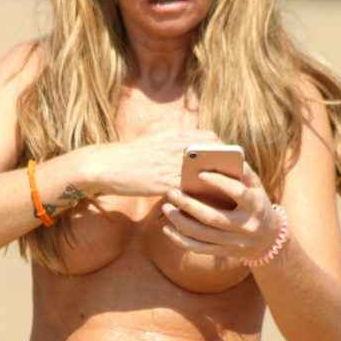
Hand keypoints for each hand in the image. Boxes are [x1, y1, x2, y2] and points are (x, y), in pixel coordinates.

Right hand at [80, 128, 222, 197]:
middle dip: (226, 167)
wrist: (106, 165)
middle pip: (213, 156)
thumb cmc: (130, 155)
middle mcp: (176, 147)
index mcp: (174, 135)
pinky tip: (207, 206)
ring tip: (228, 194)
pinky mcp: (164, 183)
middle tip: (234, 178)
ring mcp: (171, 165)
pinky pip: (189, 191)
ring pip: (204, 175)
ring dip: (217, 185)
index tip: (230, 158)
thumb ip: (174, 143)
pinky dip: (200, 198)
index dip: (223, 148)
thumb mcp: (154, 140)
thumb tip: (193, 149)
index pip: (210, 137)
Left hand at [160, 161, 279, 261]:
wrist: (269, 239)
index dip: (220, 182)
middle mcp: (246, 226)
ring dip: (180, 222)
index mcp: (256, 206)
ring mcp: (234, 242)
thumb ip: (244, 173)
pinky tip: (167, 228)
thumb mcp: (258, 188)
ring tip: (165, 207)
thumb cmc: (258, 204)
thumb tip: (223, 155)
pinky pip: (198, 248)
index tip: (200, 173)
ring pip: (202, 234)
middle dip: (189, 205)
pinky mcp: (223, 252)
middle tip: (171, 192)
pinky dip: (180, 240)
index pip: (238, 193)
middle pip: (213, 217)